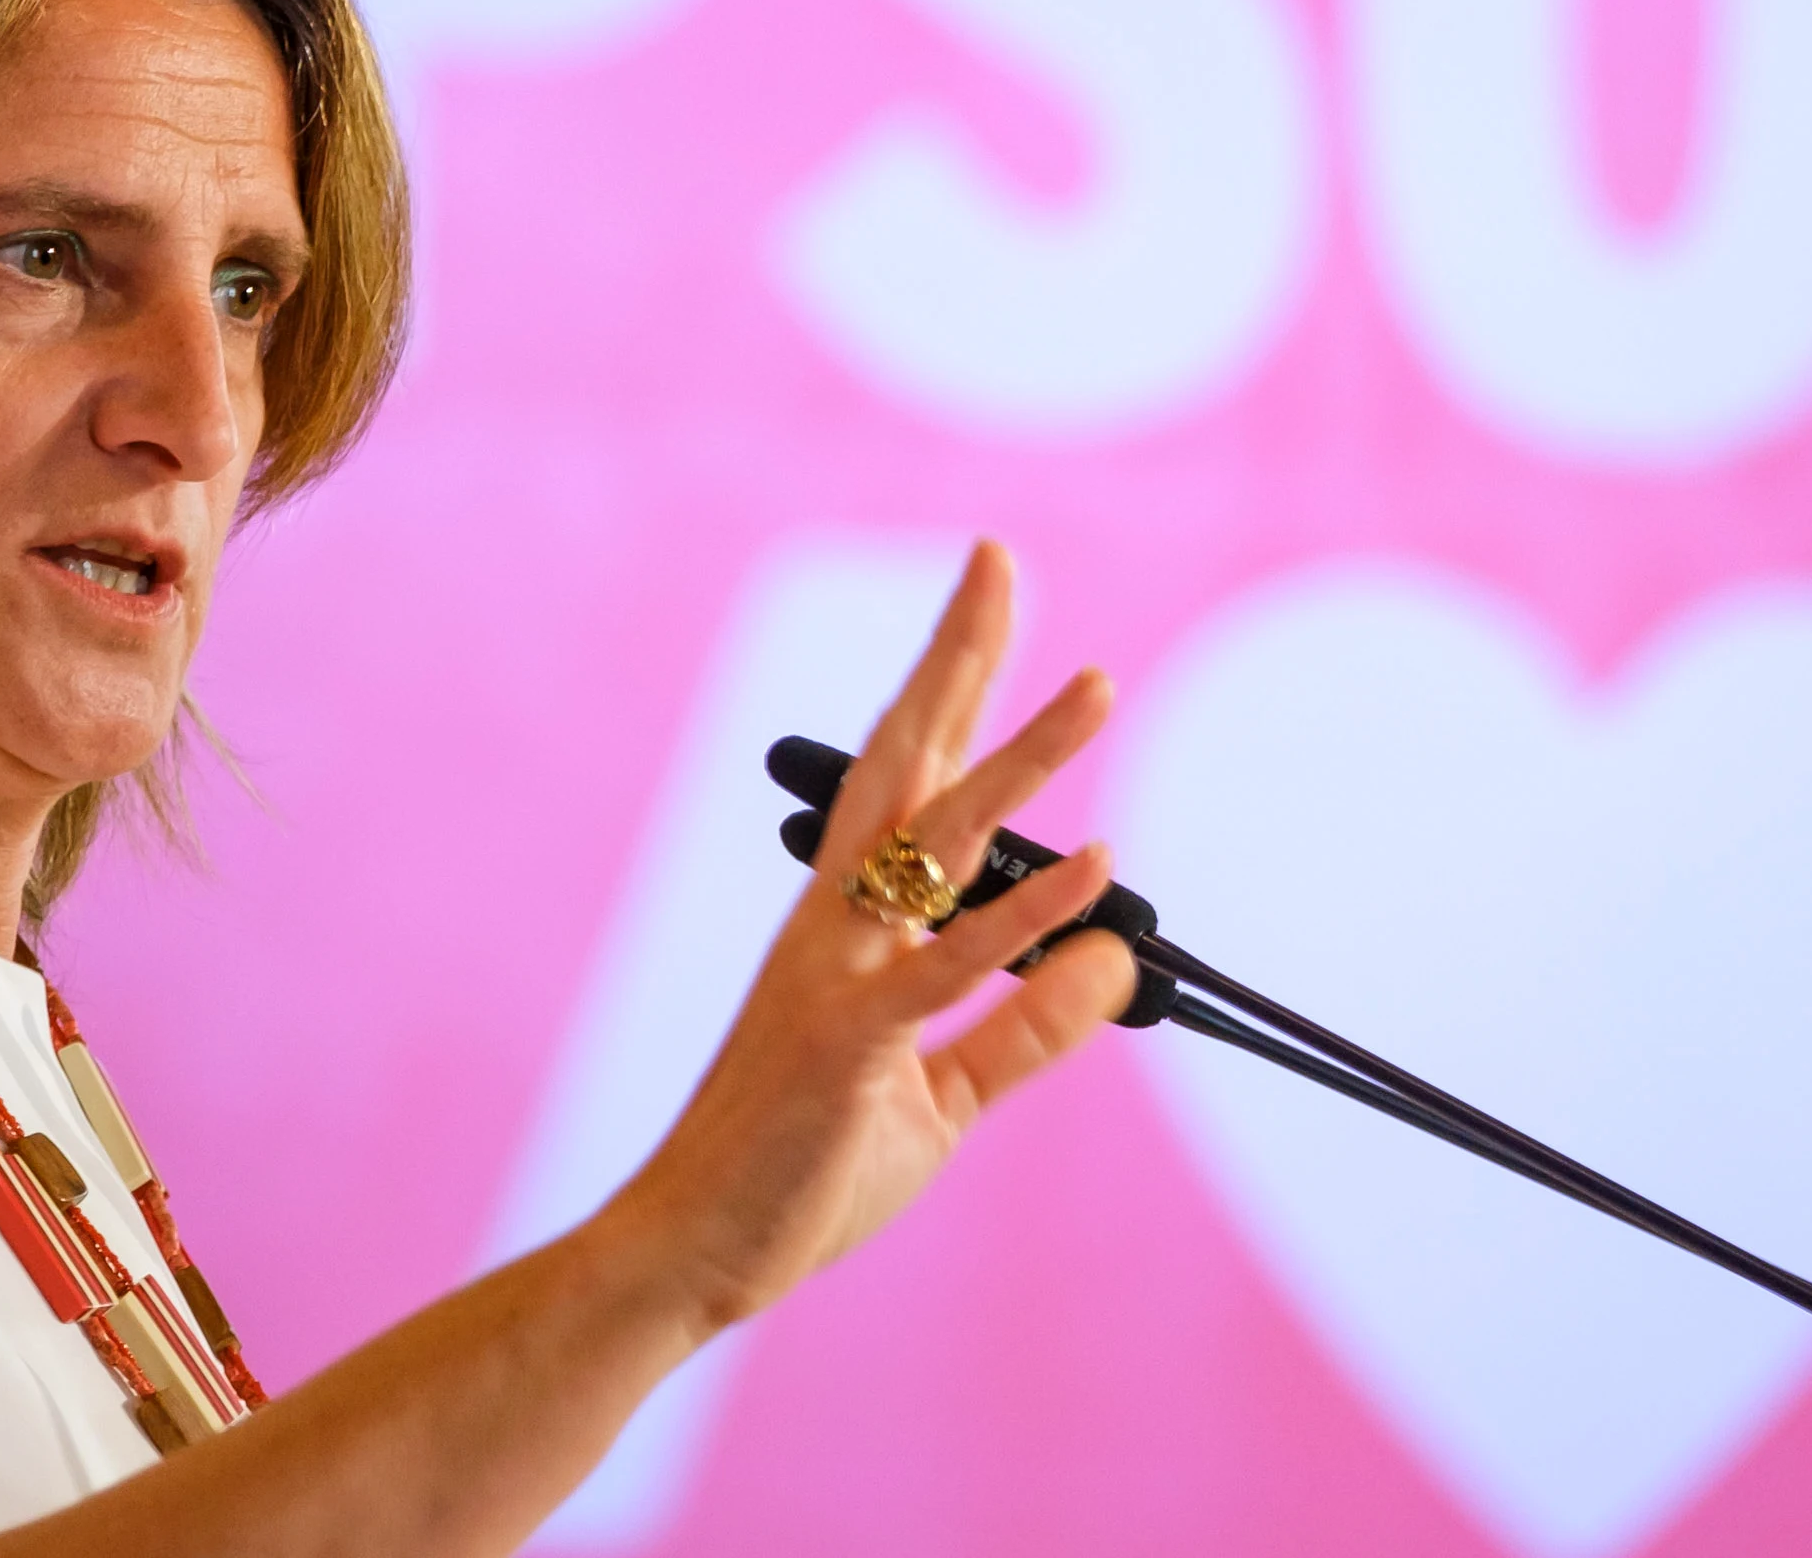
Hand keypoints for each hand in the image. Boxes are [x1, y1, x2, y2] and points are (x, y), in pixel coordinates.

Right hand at [604, 540, 1132, 1331]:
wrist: (691, 1254)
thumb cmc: (799, 1171)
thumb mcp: (942, 1099)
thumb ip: (1027, 1030)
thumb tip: (1120, 957)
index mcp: (844, 926)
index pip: (906, 779)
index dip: (950, 683)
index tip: (989, 596)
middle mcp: (833, 925)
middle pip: (905, 763)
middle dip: (957, 657)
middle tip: (999, 558)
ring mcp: (835, 976)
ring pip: (937, 842)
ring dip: (1023, 760)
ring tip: (1097, 688)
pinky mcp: (847, 1043)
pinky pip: (948, 968)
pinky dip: (1024, 919)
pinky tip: (1093, 869)